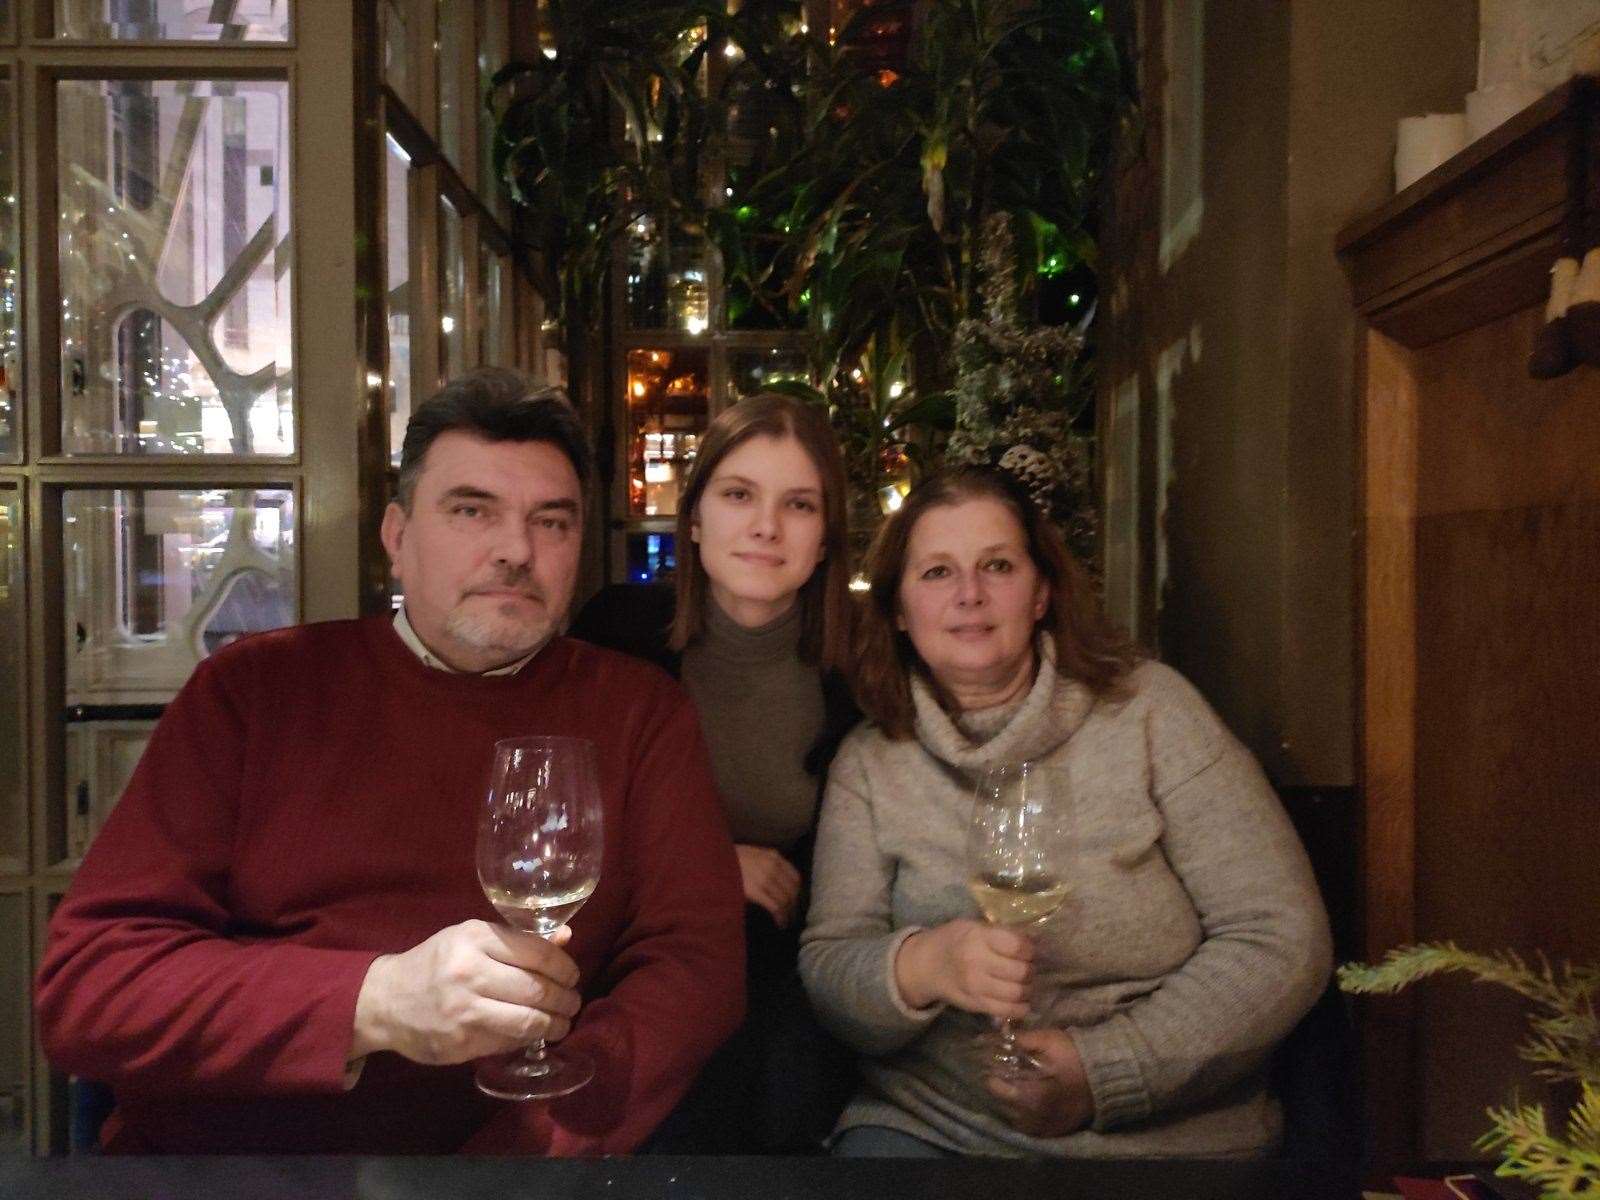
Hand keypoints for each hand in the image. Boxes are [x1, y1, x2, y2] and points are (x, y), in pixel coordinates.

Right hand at [351, 920, 582, 1065]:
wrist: (384, 1001)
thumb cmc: (436, 963)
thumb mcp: (472, 939)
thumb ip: (518, 940)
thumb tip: (566, 938)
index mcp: (475, 938)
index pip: (538, 953)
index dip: (565, 968)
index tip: (573, 976)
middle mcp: (470, 971)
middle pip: (537, 990)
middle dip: (565, 1000)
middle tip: (573, 1003)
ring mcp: (464, 1010)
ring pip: (528, 1021)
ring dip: (554, 1025)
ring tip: (562, 1023)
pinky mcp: (460, 1042)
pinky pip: (507, 1042)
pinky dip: (527, 1039)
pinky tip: (533, 1035)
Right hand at [735, 844, 801, 927]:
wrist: (710, 860)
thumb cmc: (727, 859)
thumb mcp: (750, 855)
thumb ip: (764, 864)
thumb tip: (775, 881)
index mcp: (773, 856)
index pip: (795, 876)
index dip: (796, 892)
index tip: (793, 902)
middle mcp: (773, 865)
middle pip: (792, 890)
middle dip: (793, 906)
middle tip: (790, 917)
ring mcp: (766, 877)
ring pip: (785, 900)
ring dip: (787, 914)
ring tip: (784, 923)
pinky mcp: (757, 890)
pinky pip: (776, 907)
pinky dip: (780, 917)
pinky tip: (779, 923)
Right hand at [894, 918, 1031, 1017]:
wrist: (925, 965)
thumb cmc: (953, 941)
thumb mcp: (973, 927)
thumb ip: (1001, 933)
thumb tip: (1036, 941)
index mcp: (977, 937)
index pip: (1017, 946)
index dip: (1030, 949)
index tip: (1030, 950)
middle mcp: (976, 962)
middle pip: (1020, 971)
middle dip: (1031, 970)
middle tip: (1030, 967)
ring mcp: (975, 986)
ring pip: (1016, 992)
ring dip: (1028, 989)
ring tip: (1026, 983)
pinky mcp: (975, 1004)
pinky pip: (1005, 1010)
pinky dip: (1020, 1008)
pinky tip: (1023, 1002)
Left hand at [985, 1028, 1093, 1136]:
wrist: (1107, 1078)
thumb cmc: (1075, 1056)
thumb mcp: (1048, 1040)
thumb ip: (1019, 1039)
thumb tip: (993, 1035)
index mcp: (1029, 1095)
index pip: (994, 1085)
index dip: (992, 1070)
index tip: (995, 1061)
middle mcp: (1032, 1116)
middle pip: (1001, 1101)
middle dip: (1000, 1085)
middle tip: (1007, 1071)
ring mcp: (1042, 1127)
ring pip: (1012, 1115)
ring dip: (1010, 1101)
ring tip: (1019, 1085)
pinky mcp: (1052, 1132)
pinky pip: (1028, 1127)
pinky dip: (1024, 1115)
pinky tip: (1030, 1100)